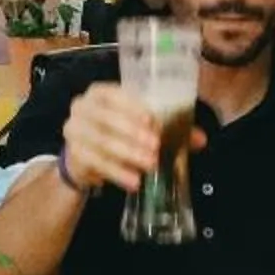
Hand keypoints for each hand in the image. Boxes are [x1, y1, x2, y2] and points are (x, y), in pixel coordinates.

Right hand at [58, 81, 194, 196]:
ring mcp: (74, 130)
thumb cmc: (118, 132)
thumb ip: (170, 127)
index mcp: (100, 93)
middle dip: (132, 134)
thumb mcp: (141, 126)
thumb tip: (201, 139)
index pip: (113, 94)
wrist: (86, 155)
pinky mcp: (73, 154)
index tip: (151, 120)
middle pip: (106, 119)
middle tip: (155, 148)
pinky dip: (116, 173)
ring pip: (101, 142)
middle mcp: (82, 107)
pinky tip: (134, 182)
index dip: (131, 106)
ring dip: (127, 155)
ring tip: (150, 167)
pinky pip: (95, 163)